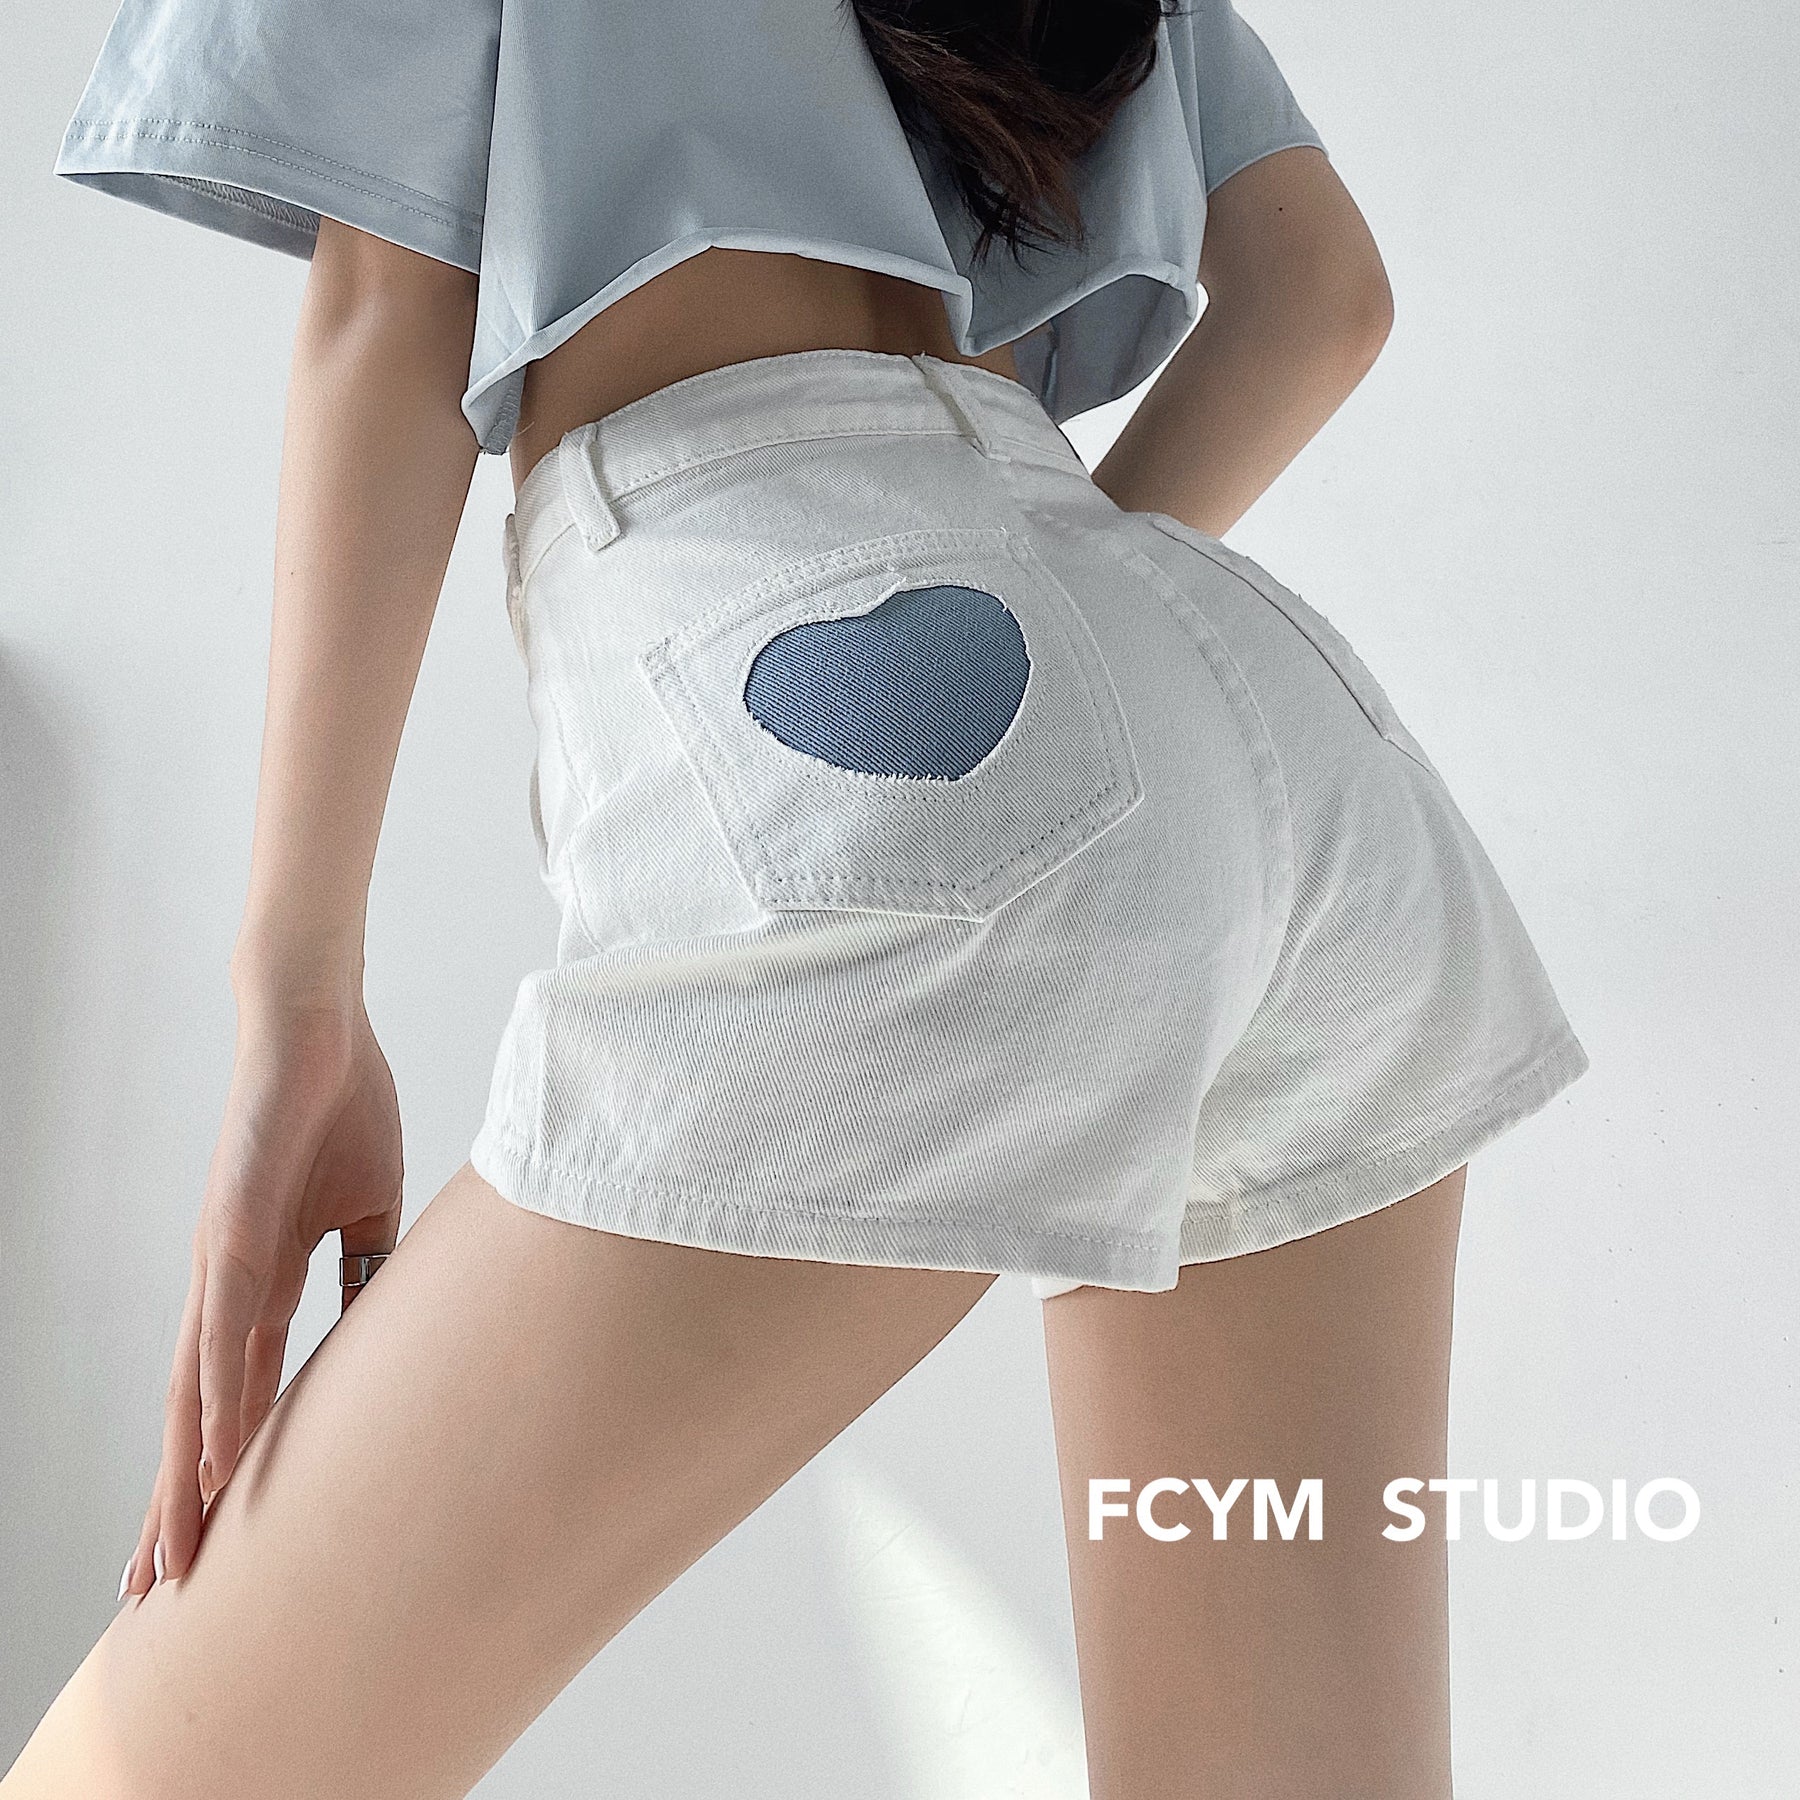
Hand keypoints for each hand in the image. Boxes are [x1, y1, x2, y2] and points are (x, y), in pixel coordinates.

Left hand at [118, 1002, 402, 1598]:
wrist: (318, 1027)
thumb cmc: (342, 1107)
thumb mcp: (368, 1208)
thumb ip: (363, 1269)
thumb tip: (383, 1323)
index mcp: (260, 1280)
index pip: (234, 1392)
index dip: (221, 1466)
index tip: (210, 1537)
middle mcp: (225, 1284)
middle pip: (194, 1412)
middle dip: (176, 1501)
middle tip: (159, 1590)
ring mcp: (222, 1257)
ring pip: (193, 1389)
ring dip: (184, 1476)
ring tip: (174, 1553)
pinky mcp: (235, 1224)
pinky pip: (226, 1326)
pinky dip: (218, 1393)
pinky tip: (215, 1452)